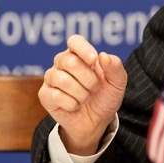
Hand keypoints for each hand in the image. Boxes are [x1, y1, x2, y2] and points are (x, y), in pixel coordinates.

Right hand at [38, 34, 127, 155]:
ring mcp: (52, 78)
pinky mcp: (45, 95)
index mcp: (80, 54)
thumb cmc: (106, 96)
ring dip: (81, 92)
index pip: (74, 41)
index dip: (83, 49)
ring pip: (62, 79)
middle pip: (69, 61)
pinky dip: (71, 103)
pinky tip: (76, 105)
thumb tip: (103, 56)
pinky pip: (55, 95)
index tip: (93, 60)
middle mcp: (63, 62)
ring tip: (86, 97)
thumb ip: (115, 67)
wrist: (97, 121)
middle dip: (88, 78)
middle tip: (95, 87)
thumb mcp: (118, 82)